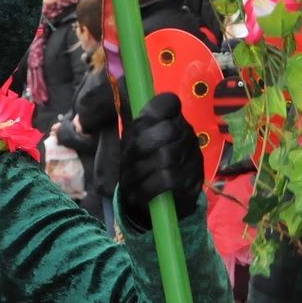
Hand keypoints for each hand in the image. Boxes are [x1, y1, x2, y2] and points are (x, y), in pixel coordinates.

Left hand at [117, 91, 203, 228]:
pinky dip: (146, 188)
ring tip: (128, 181)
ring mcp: (193, 157)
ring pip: (166, 156)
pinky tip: (137, 194)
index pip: (169, 102)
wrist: (165, 201)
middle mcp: (187, 134)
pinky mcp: (193, 179)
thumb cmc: (147, 165)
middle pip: (168, 130)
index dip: (153, 110)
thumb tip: (108, 127)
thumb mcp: (137, 145)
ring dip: (139, 171)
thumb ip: (132, 132)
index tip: (138, 126)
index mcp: (172, 120)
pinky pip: (168, 179)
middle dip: (139, 148)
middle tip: (126, 163)